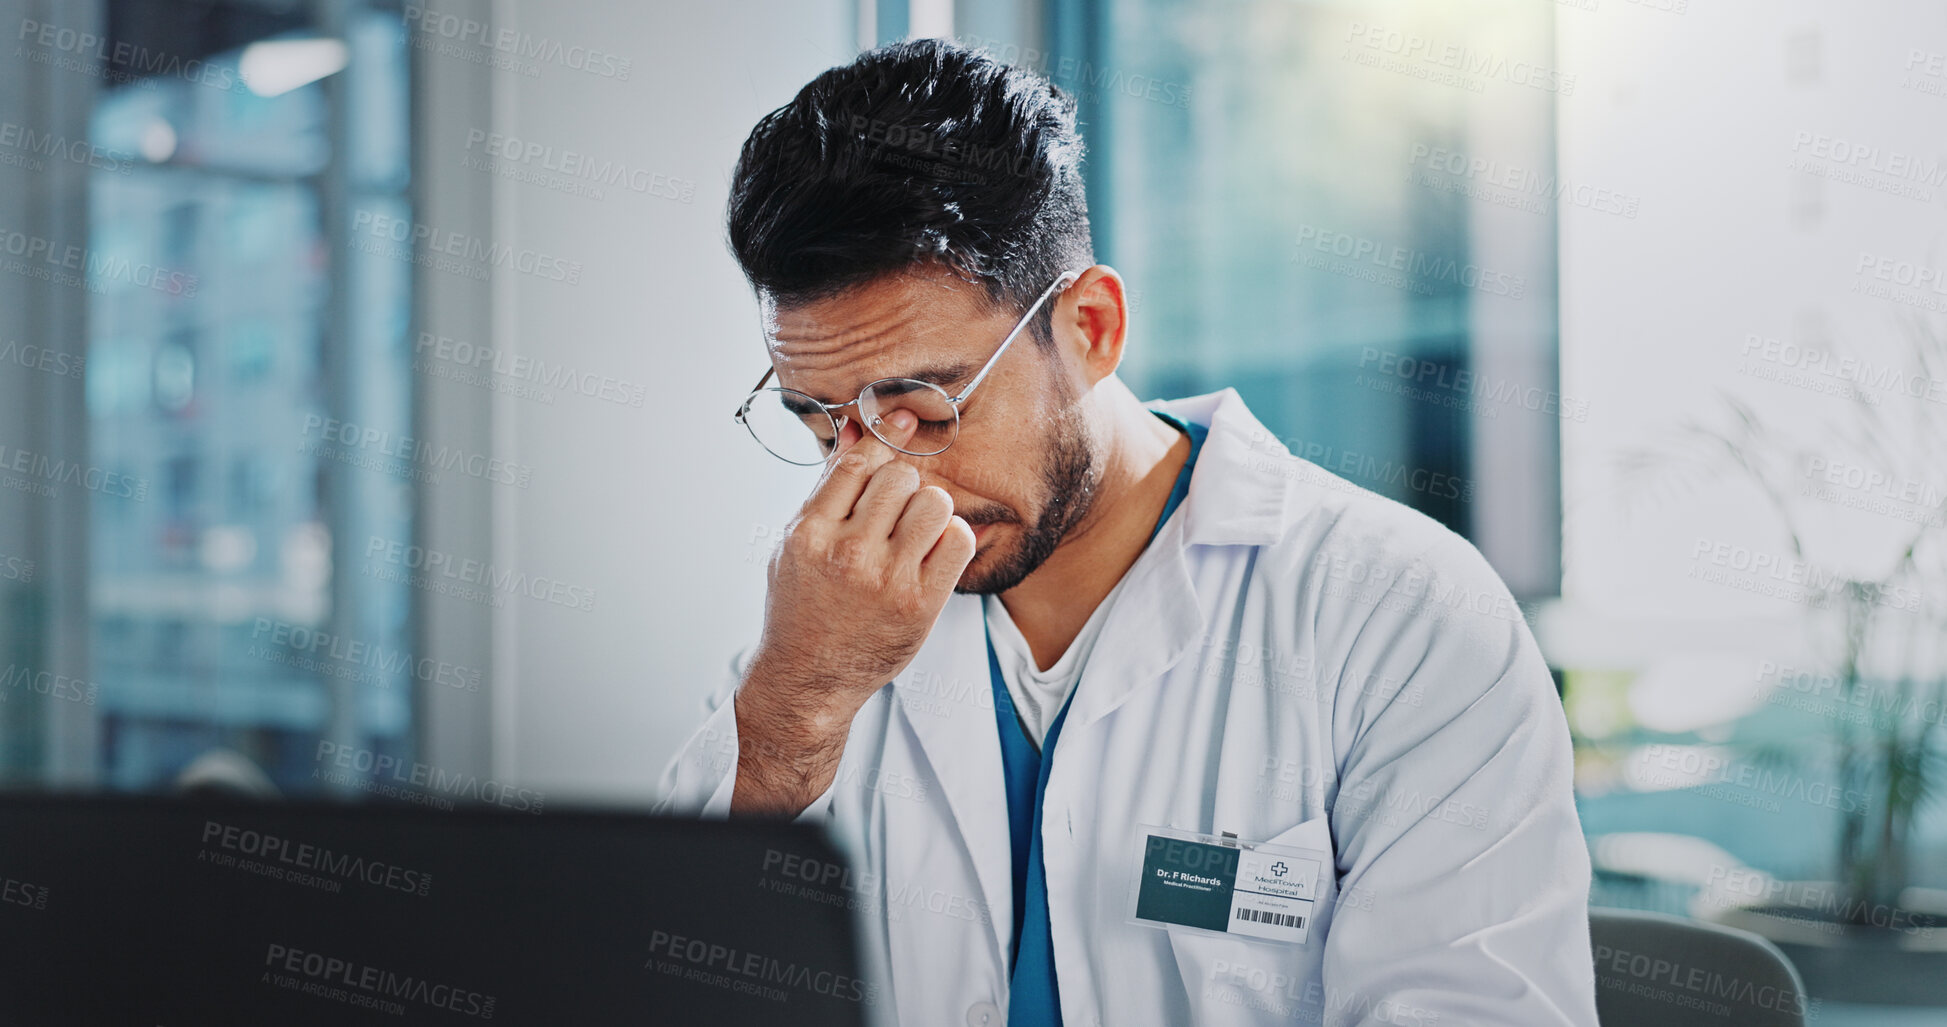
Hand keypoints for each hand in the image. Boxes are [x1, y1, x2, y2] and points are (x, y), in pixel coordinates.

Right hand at [731, 409, 976, 813]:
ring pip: (934, 503)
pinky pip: (959, 541)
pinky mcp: (921, 605)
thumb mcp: (795, 543)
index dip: (883, 441)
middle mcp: (848, 555)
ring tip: (915, 532)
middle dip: (903, 486)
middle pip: (900, 477)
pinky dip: (953, 539)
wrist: (807, 680)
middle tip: (895, 512)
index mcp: (809, 534)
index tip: (901, 430)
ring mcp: (886, 581)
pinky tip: (933, 553)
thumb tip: (857, 429)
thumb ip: (827, 488)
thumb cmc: (800, 606)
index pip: (858, 463)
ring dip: (930, 510)